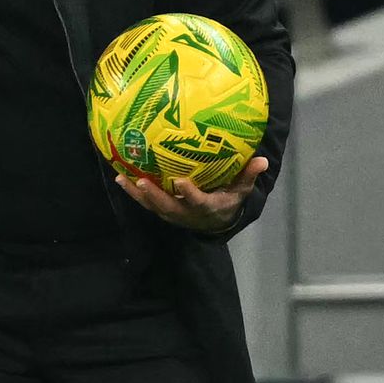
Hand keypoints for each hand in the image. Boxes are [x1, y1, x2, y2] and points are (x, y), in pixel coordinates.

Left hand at [114, 156, 267, 232]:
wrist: (215, 222)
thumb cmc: (227, 200)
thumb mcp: (241, 191)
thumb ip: (248, 176)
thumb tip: (263, 160)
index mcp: (207, 207)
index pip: (198, 203)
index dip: (189, 194)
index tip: (181, 182)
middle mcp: (186, 213)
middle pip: (168, 207)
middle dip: (154, 196)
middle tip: (141, 182)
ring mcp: (172, 214)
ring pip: (152, 206)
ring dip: (137, 194)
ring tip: (122, 178)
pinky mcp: (162, 211)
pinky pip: (146, 202)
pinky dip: (133, 192)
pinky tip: (121, 177)